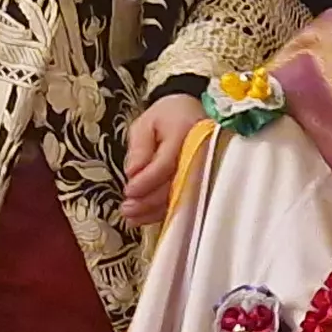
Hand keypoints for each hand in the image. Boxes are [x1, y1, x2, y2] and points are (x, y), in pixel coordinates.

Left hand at [119, 92, 203, 227]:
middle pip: (174, 185)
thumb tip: (132, 173)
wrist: (192, 114)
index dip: (146, 181)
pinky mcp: (202, 181)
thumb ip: (139, 147)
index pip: (166, 164)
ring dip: (154, 211)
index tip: (128, 191)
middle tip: (127, 209)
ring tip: (132, 217)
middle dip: (148, 201)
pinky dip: (163, 211)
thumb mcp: (146, 124)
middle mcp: (200, 153)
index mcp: (185, 133)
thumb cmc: (166, 118)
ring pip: (180, 197)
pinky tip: (145, 217)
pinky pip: (184, 200)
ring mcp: (204, 169)